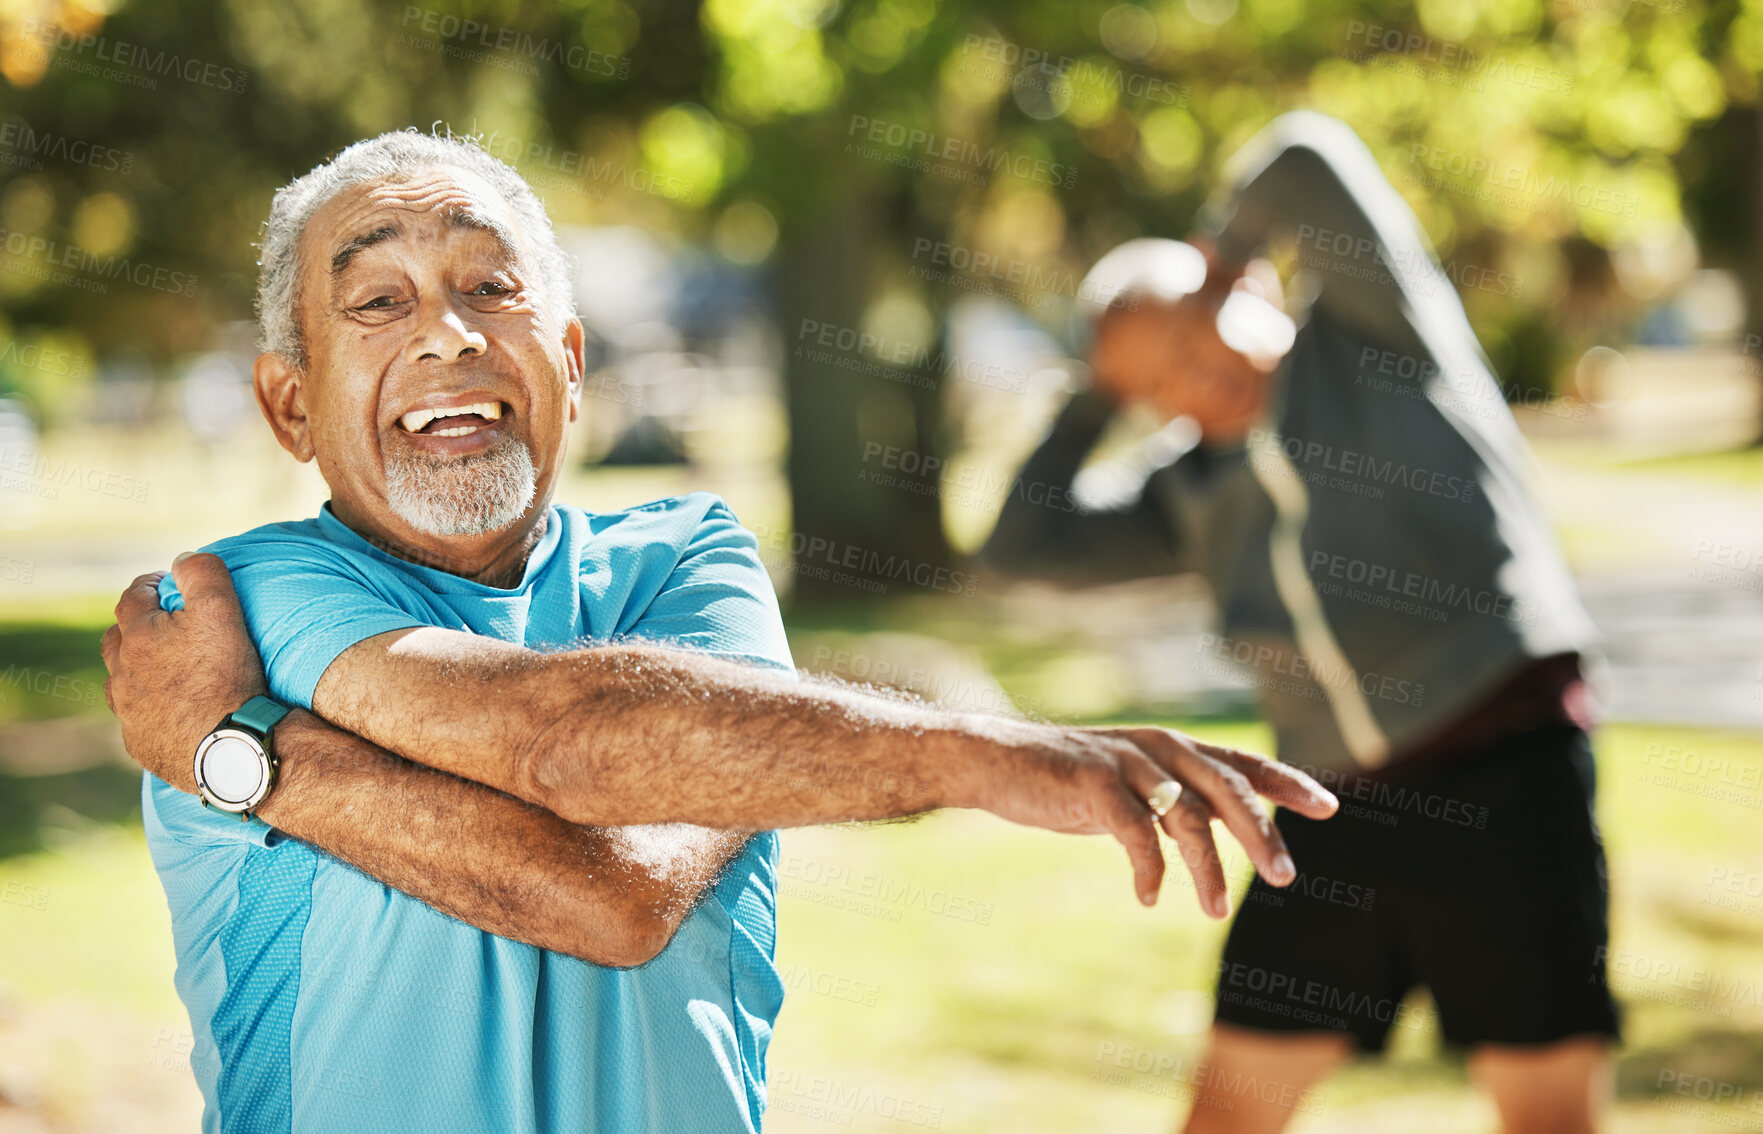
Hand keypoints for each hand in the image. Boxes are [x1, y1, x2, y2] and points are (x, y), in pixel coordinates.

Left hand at [100, 552, 266, 791]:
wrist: (228, 746)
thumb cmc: (225, 676)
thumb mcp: (221, 611)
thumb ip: (202, 574)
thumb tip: (182, 558)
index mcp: (137, 638)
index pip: (131, 598)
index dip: (148, 586)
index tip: (166, 585)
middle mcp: (122, 675)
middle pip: (115, 641)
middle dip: (134, 629)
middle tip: (163, 629)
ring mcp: (128, 713)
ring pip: (119, 683)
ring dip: (136, 672)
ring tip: (165, 672)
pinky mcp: (141, 744)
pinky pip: (137, 720)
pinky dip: (150, 709)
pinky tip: (173, 712)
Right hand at [954, 717, 1335, 915]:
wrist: (996, 761)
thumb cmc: (1065, 780)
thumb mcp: (1131, 787)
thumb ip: (1174, 799)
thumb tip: (1218, 828)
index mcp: (1174, 748)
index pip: (1244, 764)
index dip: (1288, 784)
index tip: (1329, 808)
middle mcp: (1159, 748)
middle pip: (1229, 788)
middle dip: (1262, 834)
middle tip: (1286, 878)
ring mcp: (1127, 762)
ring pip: (1187, 815)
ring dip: (1206, 868)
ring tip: (1215, 912)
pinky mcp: (1093, 782)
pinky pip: (1135, 832)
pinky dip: (1148, 869)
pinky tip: (1149, 899)